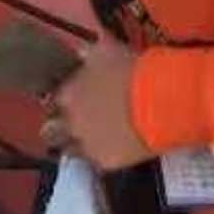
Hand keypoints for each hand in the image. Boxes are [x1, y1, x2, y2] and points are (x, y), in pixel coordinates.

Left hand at [43, 35, 153, 170]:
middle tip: (79, 124)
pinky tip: (114, 150)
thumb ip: (86, 54)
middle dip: (60, 128)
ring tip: (94, 140)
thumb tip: (79, 54)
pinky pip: (97, 162)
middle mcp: (69, 123)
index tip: (75, 100)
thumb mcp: (106, 51)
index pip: (55, 101)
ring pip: (71, 150)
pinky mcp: (104, 162)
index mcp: (67, 94)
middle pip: (52, 131)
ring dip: (77, 146)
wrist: (161, 100)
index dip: (65, 101)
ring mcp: (85, 145)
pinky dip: (102, 156)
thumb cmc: (133, 70)